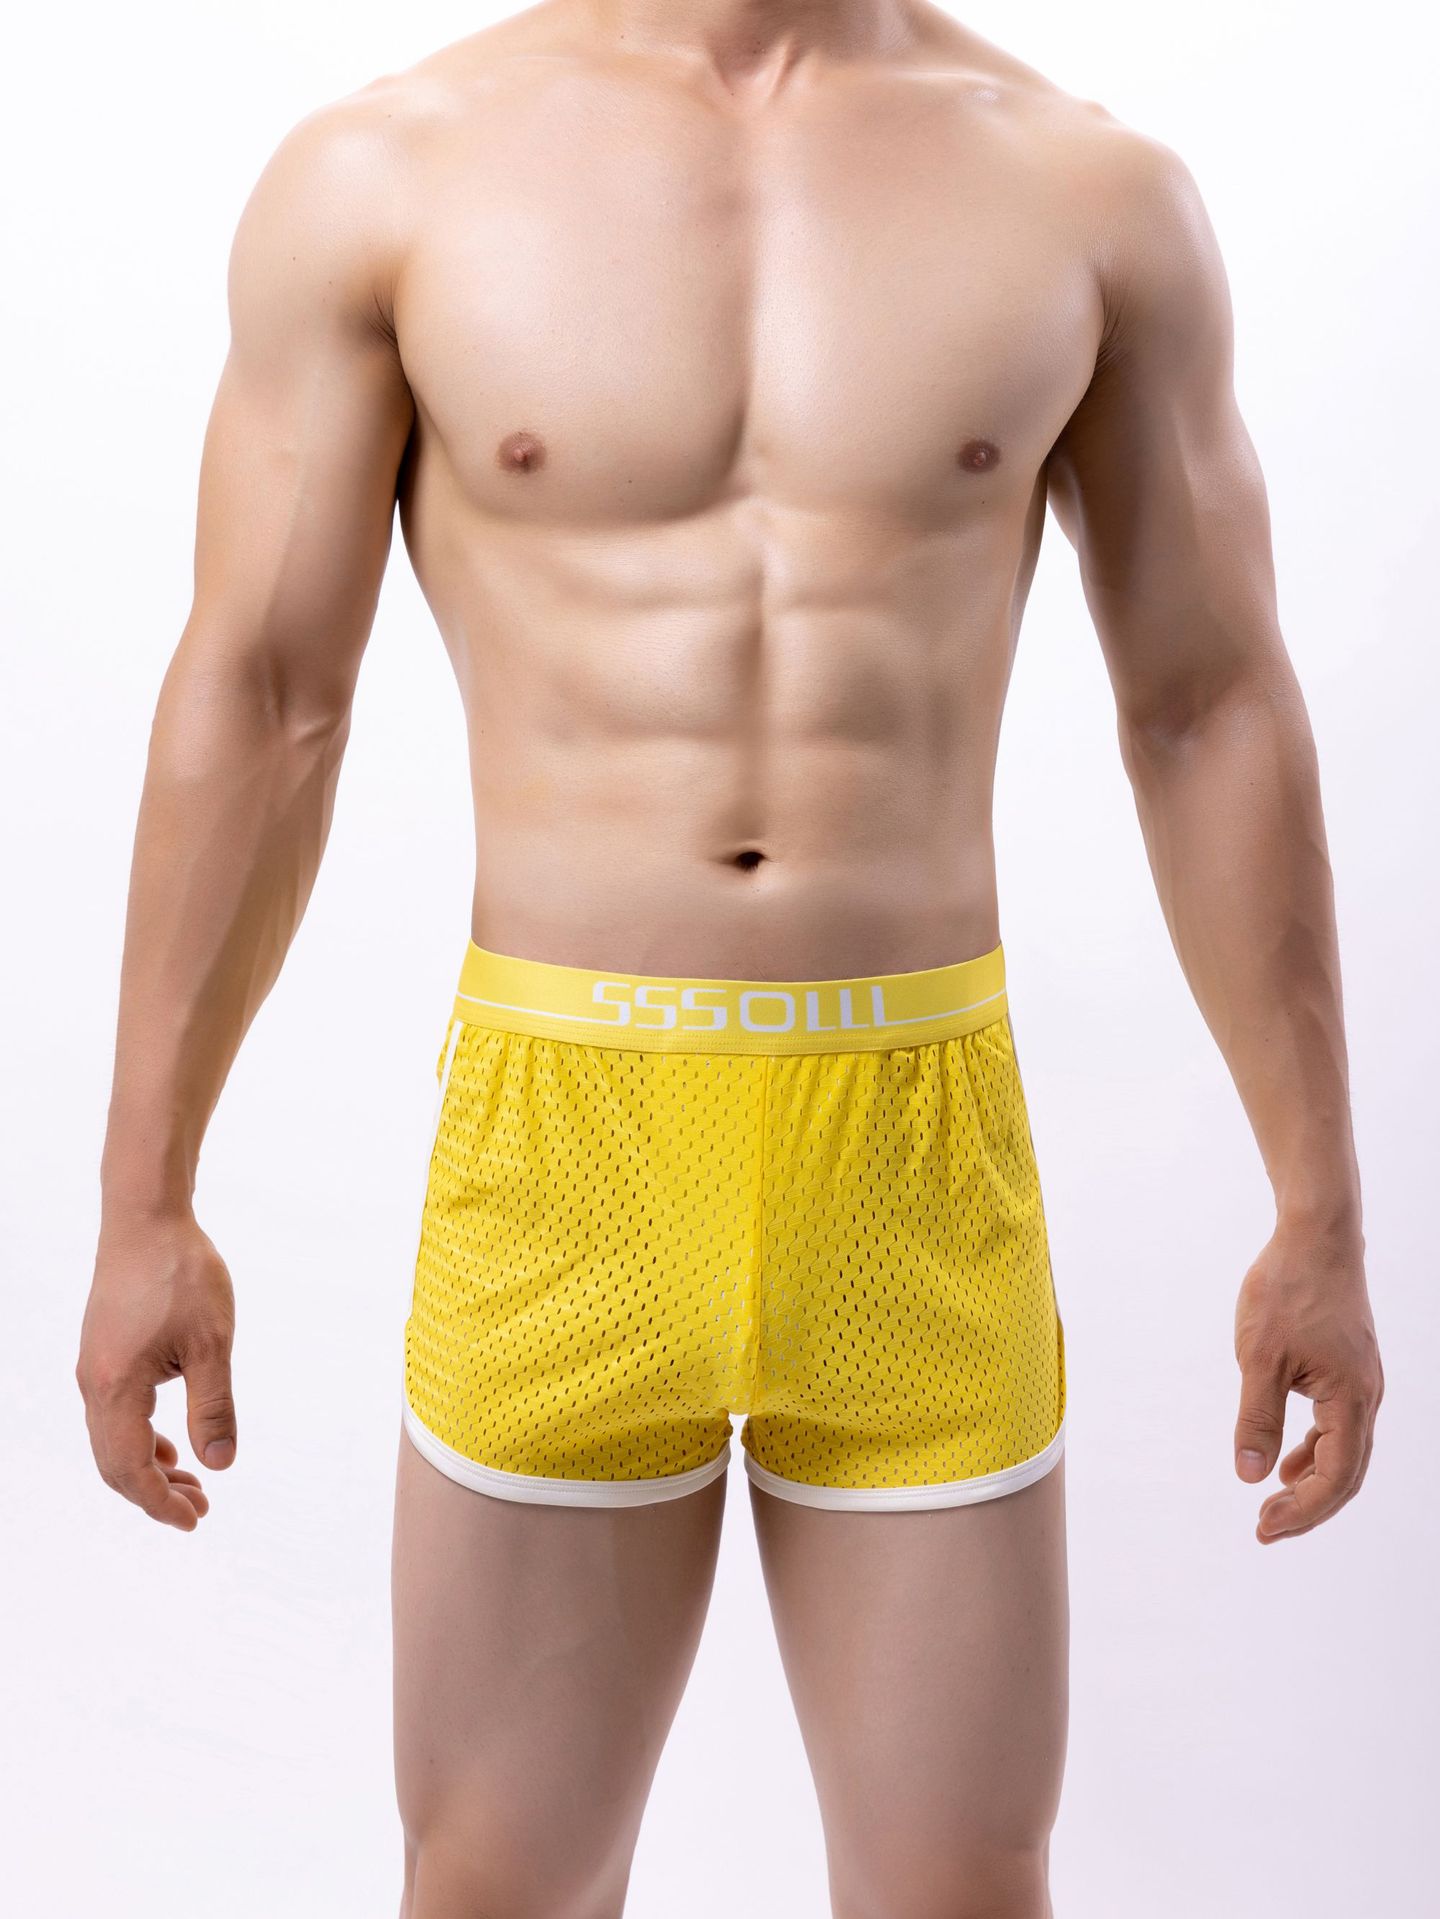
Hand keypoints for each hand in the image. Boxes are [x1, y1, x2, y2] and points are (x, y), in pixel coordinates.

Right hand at [77, 1211, 236, 1530]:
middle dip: (154, 1492)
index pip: (130, 1468)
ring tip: (192, 1481)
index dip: (160, 1502)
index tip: (195, 1519)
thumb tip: (220, 1464)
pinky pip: (113, 1414)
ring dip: (148, 1466)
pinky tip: (171, 1441)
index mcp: (115, 1387)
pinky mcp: (103, 1353)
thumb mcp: (212, 1344)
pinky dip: (140, 1438)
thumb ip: (214, 1406)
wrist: (146, 1218)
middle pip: (114, 1463)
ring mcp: (94, 1368)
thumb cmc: (182, 1274)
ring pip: (112, 1440)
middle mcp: (93, 1384)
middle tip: (200, 1508)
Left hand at [1233, 1221, 1381, 1541]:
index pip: (1336, 1478)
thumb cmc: (1287, 1289)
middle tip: (1266, 1530)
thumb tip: (1251, 1475)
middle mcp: (1366, 1397)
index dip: (1302, 1512)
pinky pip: (1339, 1426)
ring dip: (1312, 1482)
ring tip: (1274, 1504)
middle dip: (1308, 1509)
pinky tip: (1287, 1461)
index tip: (1262, 1527)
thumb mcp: (1259, 1357)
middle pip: (1347, 1474)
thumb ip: (1257, 1418)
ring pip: (1345, 1452)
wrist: (1316, 1235)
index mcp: (1351, 1399)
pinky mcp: (1349, 1368)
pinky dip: (1315, 1450)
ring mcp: (1361, 1382)